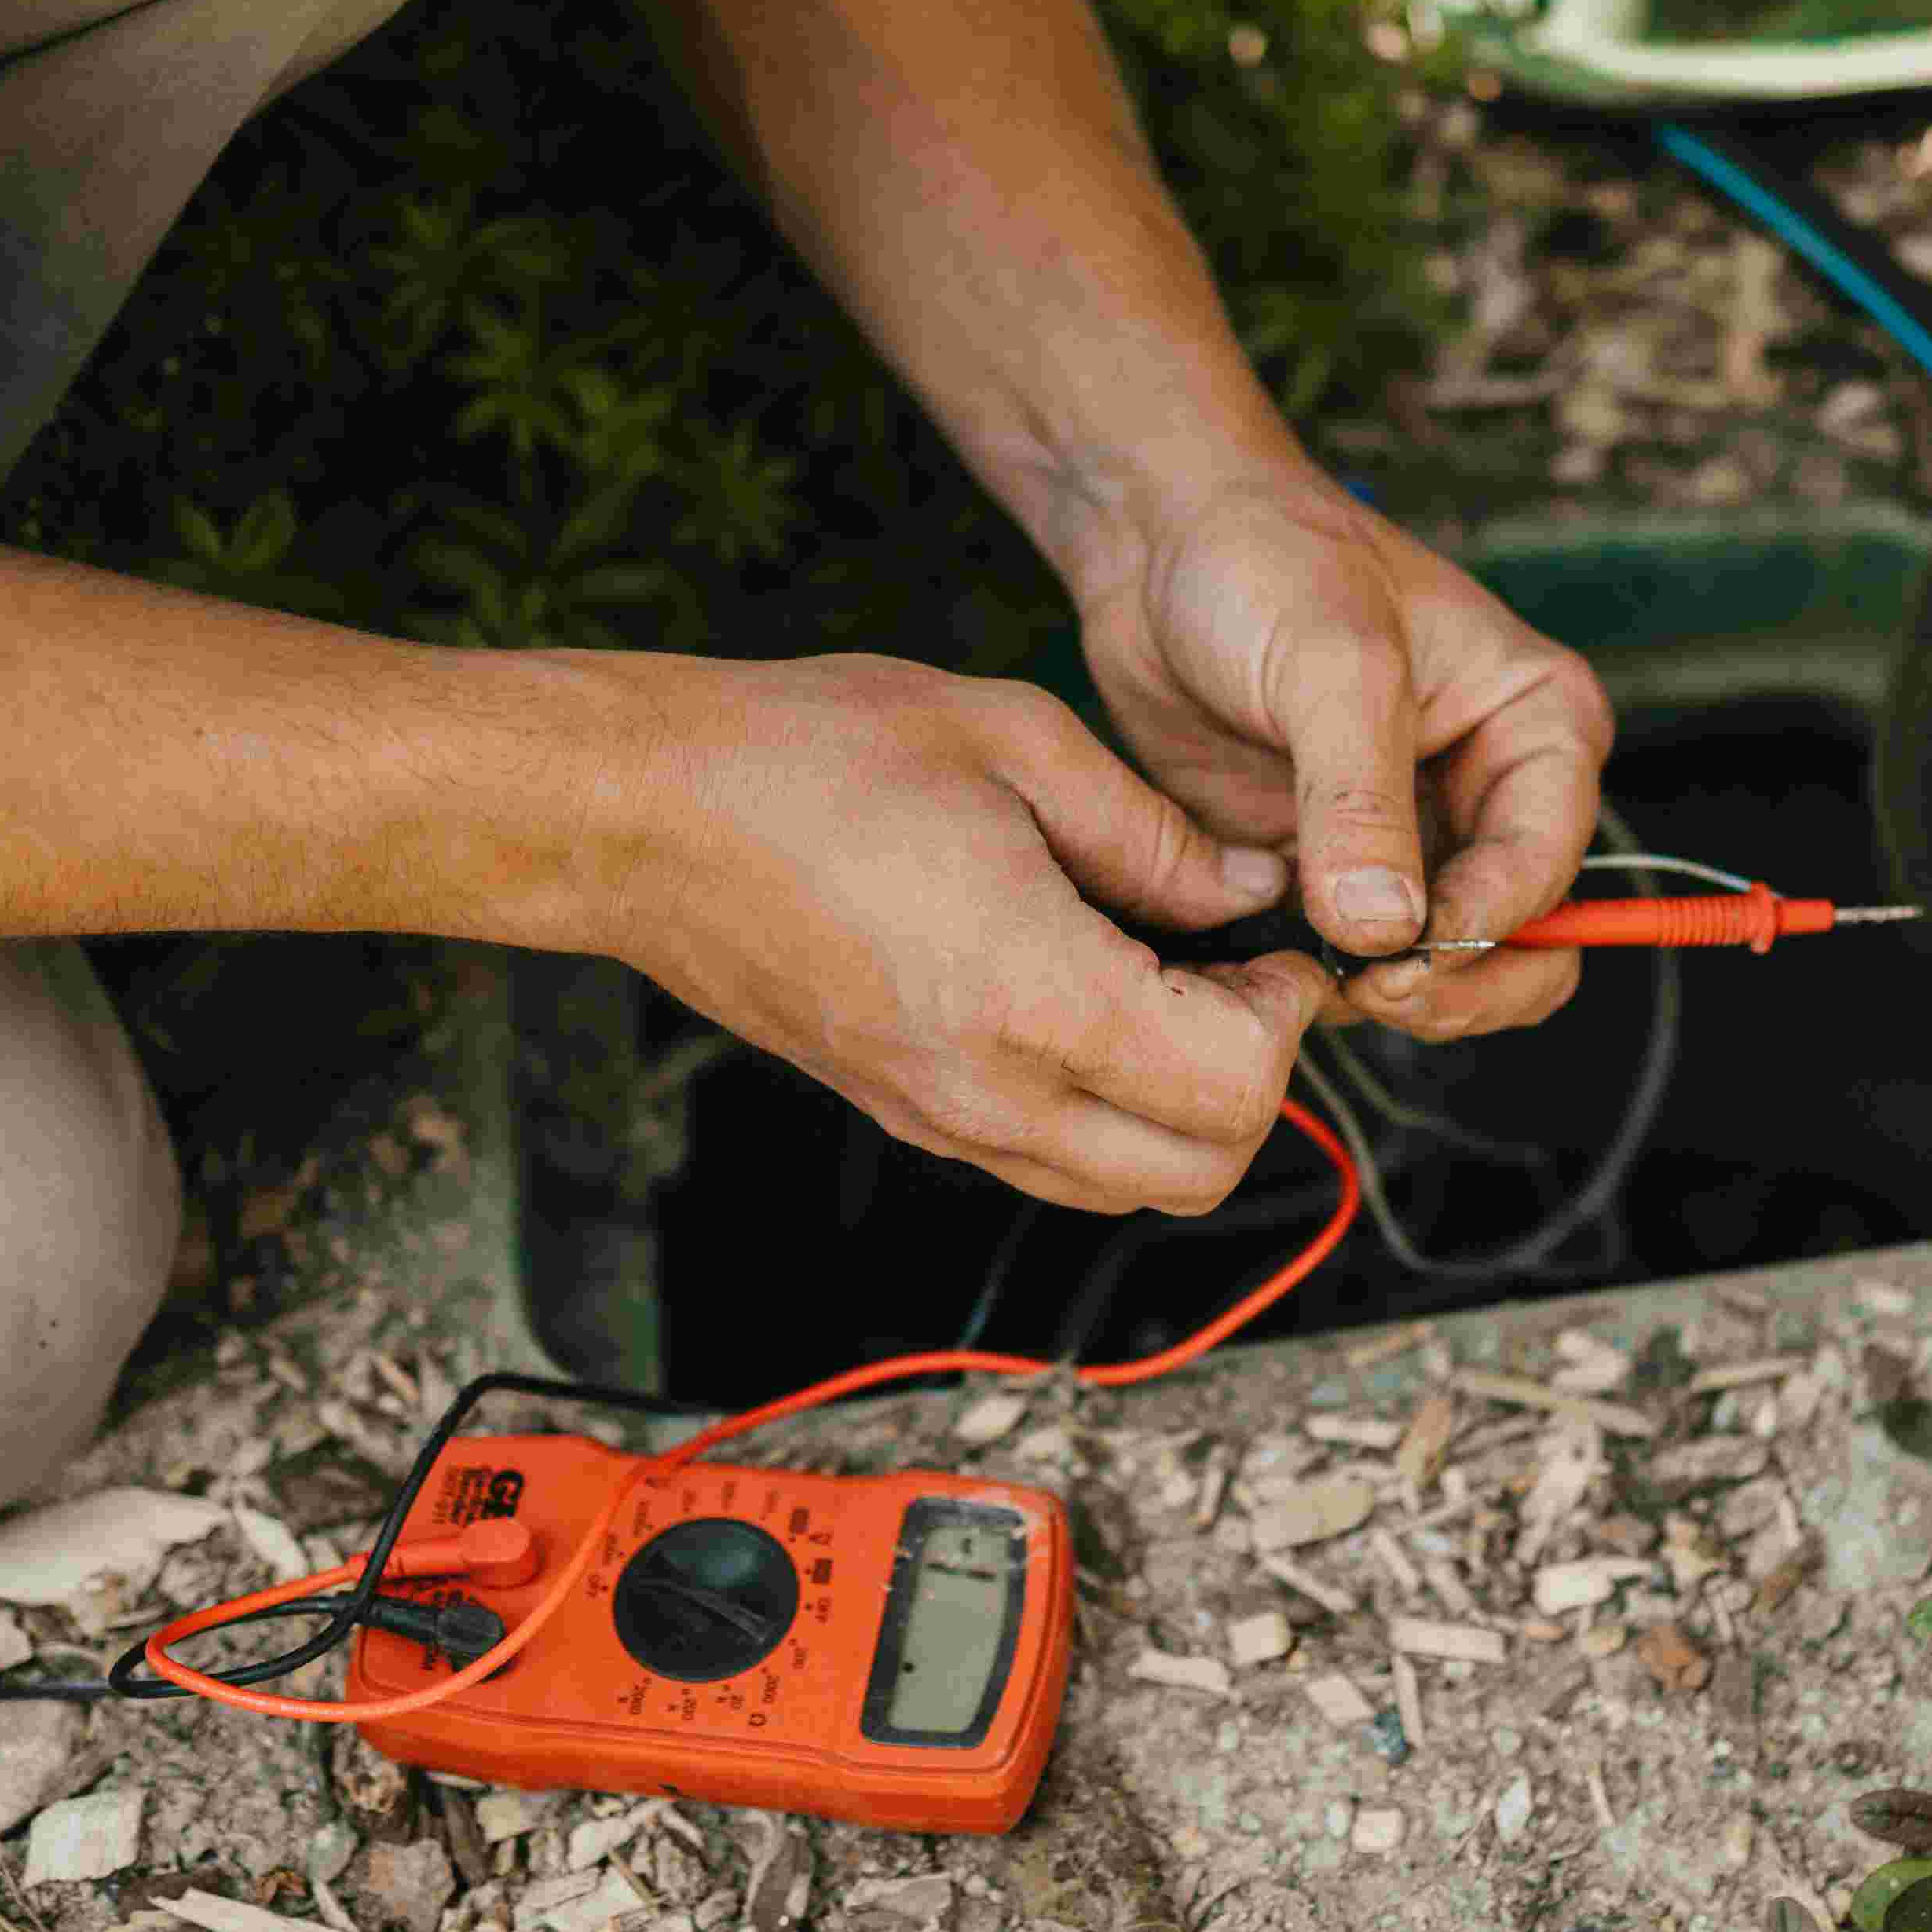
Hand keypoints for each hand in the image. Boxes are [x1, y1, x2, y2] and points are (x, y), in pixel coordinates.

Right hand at [582, 651, 1332, 1212]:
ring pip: (1128, 1188)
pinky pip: (1053, 1163)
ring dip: (1186, 1109)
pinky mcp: (910, 1116)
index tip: (1275, 942)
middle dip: (1257, 1080)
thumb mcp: (1015, 743)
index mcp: (1033, 997)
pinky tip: (1098, 1002)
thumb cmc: (810, 757)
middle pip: (1198, 1172)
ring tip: (1176, 987)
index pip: (1235, 1087)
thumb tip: (1248, 891)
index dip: (1287, 1016)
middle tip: (1244, 975)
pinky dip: (1113, 1113)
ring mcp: (944, 1120)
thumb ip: (1152, 833)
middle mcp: (992, 1092)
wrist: (644, 818)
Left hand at [1074, 471, 1613, 1040]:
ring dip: (1385, 993)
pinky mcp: (1334, 873)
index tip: (1402, 953)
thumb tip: (1386, 929)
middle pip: (1523, 944)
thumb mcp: (1327, 663)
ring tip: (1306, 971)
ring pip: (1443, 971)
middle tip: (1367, 988)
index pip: (1548, 865)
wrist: (1161, 549)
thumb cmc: (1267, 562)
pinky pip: (1353, 962)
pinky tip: (1264, 959)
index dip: (1485, 927)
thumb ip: (1358, 798)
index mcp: (1538, 727)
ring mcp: (1415, 842)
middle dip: (1453, 984)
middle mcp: (1493, 794)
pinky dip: (1319, 979)